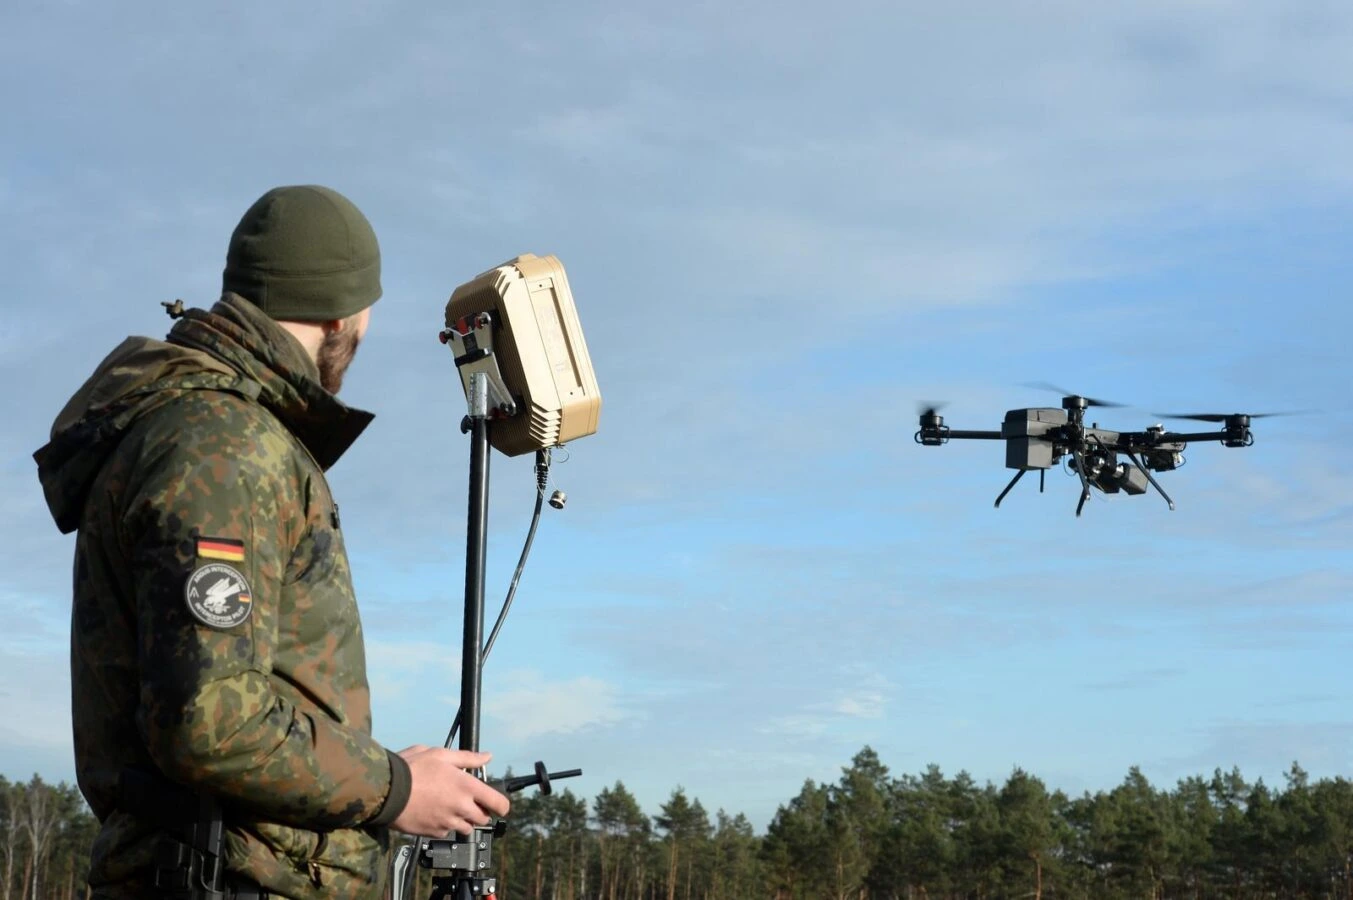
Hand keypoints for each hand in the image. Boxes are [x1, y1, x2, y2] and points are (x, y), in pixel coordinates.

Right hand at [391, 747, 510, 837]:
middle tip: (466, 799)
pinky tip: (433, 812)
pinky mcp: (434, 833)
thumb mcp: (440, 754)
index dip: (501, 804)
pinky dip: (445, 825)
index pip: (499, 804)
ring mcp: (447, 823)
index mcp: (466, 787)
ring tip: (447, 804)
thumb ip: (468, 758)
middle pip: (484, 818)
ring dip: (463, 819)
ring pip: (466, 827)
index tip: (497, 803)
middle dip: (479, 810)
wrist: (385, 791)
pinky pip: (447, 832)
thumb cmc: (411, 769)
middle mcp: (461, 808)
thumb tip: (487, 756)